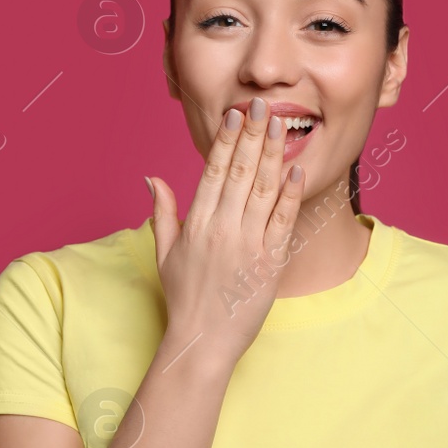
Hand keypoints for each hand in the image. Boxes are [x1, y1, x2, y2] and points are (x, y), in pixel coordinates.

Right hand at [147, 97, 304, 365]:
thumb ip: (162, 212)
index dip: (225, 140)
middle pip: (239, 172)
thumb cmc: (184, 299)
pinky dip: (290, 194)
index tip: (234, 115)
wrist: (203, 342)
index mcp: (196, 223)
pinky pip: (282, 221)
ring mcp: (247, 245)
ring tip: (281, 125)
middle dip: (251, 135)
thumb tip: (151, 177)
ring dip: (272, 154)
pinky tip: (296, 169)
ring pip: (262, 190)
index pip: (212, 172)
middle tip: (262, 105)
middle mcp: (221, 229)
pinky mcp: (269, 262)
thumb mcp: (164, 253)